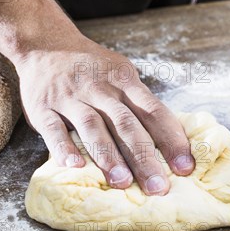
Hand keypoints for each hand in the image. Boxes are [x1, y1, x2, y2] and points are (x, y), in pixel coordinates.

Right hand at [13, 28, 194, 194]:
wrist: (46, 44)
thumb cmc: (93, 68)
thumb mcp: (121, 74)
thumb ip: (140, 104)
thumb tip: (171, 141)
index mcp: (125, 82)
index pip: (154, 111)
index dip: (171, 139)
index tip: (185, 167)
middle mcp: (100, 89)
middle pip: (126, 124)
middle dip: (144, 156)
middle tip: (158, 187)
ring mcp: (71, 98)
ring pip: (92, 127)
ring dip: (108, 155)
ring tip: (122, 182)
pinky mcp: (43, 107)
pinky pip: (53, 129)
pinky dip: (63, 147)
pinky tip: (75, 166)